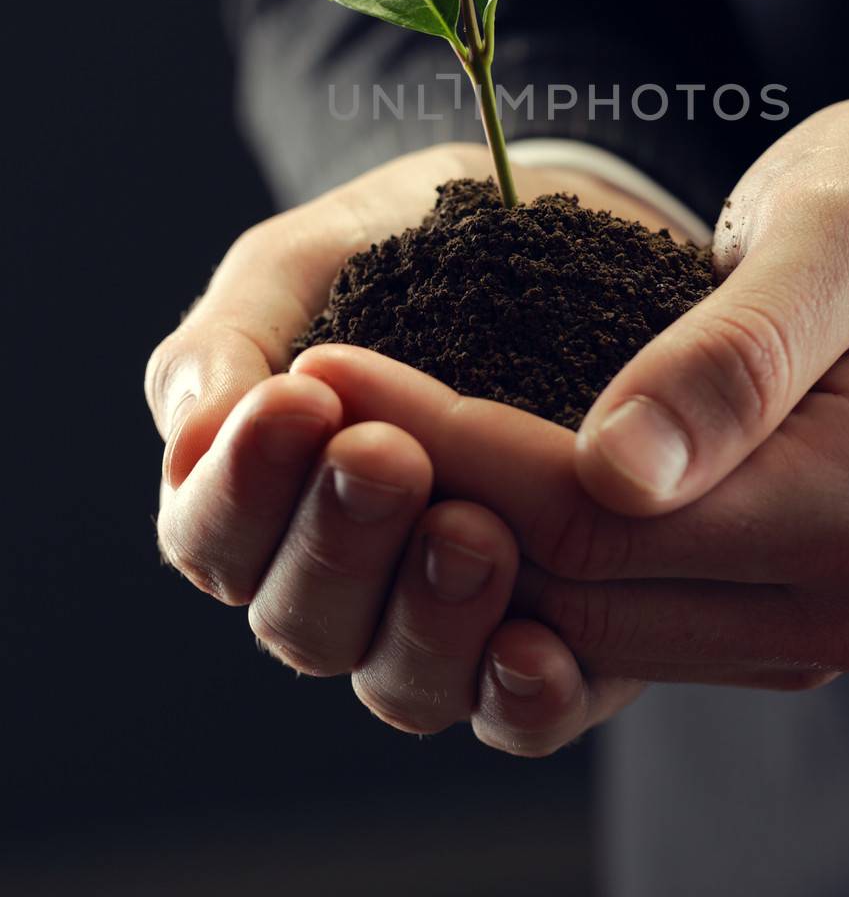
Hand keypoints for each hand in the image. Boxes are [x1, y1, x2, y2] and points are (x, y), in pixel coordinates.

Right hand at [144, 143, 659, 753]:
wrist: (559, 226)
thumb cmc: (404, 244)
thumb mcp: (311, 262)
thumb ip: (235, 341)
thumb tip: (193, 440)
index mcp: (262, 498)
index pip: (212, 537)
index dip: (241, 488)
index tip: (300, 401)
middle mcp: (346, 579)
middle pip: (302, 623)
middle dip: (337, 543)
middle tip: (386, 456)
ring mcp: (448, 617)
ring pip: (404, 682)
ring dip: (427, 618)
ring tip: (473, 533)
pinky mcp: (564, 638)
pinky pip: (523, 712)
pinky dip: (522, 698)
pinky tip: (538, 653)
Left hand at [290, 99, 848, 746]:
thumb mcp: (842, 235)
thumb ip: (741, 351)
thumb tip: (620, 470)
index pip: (601, 514)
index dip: (453, 442)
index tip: (331, 365)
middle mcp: (841, 606)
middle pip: (577, 588)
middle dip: (430, 496)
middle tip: (304, 403)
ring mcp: (806, 626)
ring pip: (582, 622)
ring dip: (458, 536)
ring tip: (344, 438)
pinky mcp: (771, 617)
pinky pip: (618, 616)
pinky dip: (522, 554)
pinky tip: (446, 479)